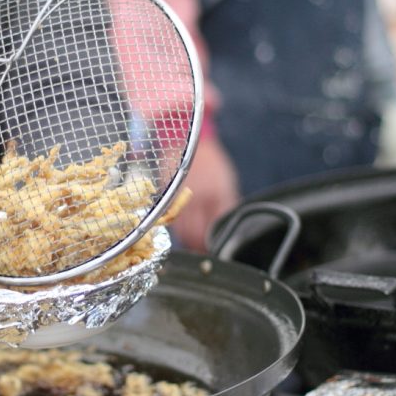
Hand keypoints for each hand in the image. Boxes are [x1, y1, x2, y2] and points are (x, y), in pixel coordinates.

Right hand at [172, 135, 239, 252]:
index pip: (212, 229)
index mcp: (216, 195)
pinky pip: (172, 218)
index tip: (212, 252)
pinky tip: (181, 231)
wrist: (190, 142)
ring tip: (190, 246)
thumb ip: (227, 205)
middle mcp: (197, 198)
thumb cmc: (212, 164)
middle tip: (201, 253)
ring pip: (181, 229)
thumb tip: (226, 226)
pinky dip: (176, 227)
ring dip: (186, 240)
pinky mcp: (168, 195)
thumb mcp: (227, 184)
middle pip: (195, 233)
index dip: (211, 244)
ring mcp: (181, 196)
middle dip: (197, 247)